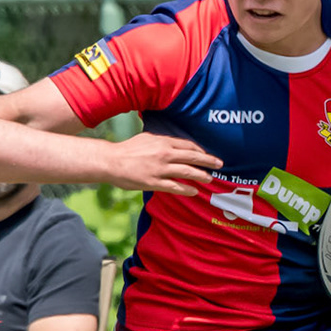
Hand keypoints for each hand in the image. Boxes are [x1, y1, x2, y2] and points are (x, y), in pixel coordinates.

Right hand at [104, 134, 220, 196]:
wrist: (110, 160)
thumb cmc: (127, 149)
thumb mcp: (146, 138)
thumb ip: (161, 141)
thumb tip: (173, 144)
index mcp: (162, 141)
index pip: (187, 145)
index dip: (200, 151)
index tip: (207, 155)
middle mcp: (164, 154)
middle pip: (192, 157)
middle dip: (208, 161)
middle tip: (219, 164)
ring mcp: (160, 169)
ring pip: (187, 172)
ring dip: (201, 175)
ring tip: (209, 179)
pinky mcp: (154, 182)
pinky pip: (175, 187)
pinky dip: (186, 189)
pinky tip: (194, 191)